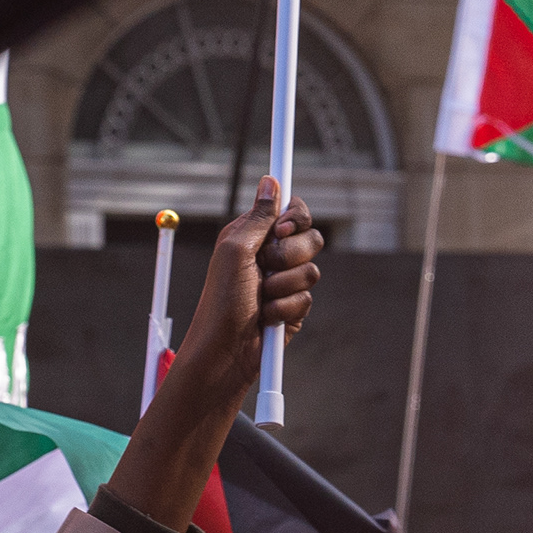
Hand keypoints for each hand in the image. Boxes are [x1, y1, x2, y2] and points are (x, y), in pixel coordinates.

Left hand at [162, 178, 325, 421]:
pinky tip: (267, 317)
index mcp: (254, 236)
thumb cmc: (221, 302)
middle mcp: (271, 255)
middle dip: (290, 256)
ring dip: (284, 286)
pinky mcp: (294, 306)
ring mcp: (284, 281)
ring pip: (312, 270)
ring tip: (262, 298)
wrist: (225, 352)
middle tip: (265, 268)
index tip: (281, 231)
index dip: (294, 218)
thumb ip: (258, 217)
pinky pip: (307, 297)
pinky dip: (286, 309)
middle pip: (310, 237)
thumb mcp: (235, 252)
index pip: (291, 210)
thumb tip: (270, 180)